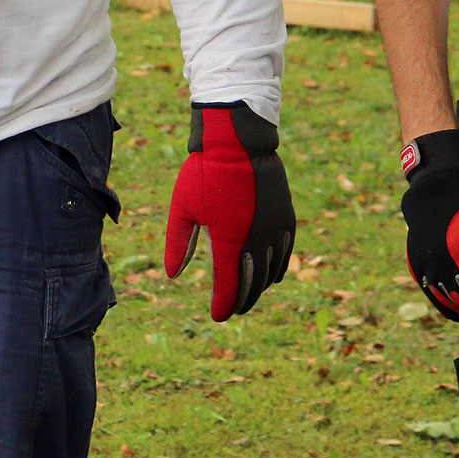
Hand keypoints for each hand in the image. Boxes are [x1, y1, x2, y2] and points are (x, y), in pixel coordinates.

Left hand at [164, 102, 293, 320]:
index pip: (228, 285)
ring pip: (270, 271)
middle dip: (242, 300)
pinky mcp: (285, 217)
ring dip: (259, 287)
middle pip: (252, 283)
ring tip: (248, 296)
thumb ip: (178, 244)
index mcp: (227, 240)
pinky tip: (271, 275)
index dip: (223, 304)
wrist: (237, 141)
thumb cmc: (204, 173)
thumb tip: (173, 274)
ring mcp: (274, 228)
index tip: (218, 316)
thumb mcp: (182, 208)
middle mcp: (255, 239)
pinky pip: (285, 252)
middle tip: (232, 311)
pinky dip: (277, 268)